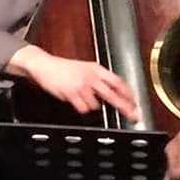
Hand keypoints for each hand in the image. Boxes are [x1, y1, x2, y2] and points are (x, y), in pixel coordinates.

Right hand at [8, 45, 136, 116]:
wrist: (44, 65)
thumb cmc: (63, 67)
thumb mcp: (85, 67)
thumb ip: (98, 78)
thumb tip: (113, 90)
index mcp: (96, 69)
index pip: (118, 81)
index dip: (128, 93)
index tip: (135, 101)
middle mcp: (91, 76)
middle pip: (113, 94)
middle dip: (125, 106)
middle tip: (133, 115)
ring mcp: (81, 85)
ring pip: (96, 105)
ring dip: (92, 105)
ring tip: (81, 97)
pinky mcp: (71, 93)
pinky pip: (83, 108)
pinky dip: (81, 107)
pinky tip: (75, 99)